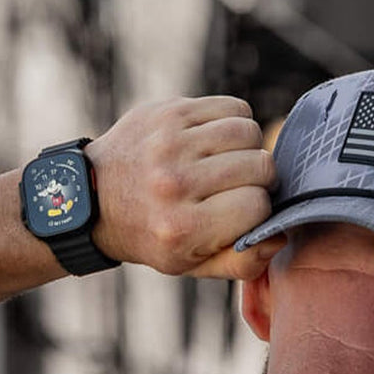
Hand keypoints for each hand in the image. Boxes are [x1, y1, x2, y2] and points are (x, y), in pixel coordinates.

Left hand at [86, 96, 280, 280]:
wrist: (92, 198)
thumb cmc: (153, 235)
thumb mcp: (193, 266)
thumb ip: (243, 262)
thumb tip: (280, 235)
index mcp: (182, 227)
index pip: (258, 205)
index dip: (259, 209)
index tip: (243, 212)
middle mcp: (174, 183)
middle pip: (259, 165)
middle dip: (259, 178)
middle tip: (240, 186)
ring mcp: (169, 142)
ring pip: (248, 131)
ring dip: (249, 148)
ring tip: (230, 162)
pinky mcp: (167, 112)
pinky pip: (231, 107)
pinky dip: (235, 122)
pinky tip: (217, 141)